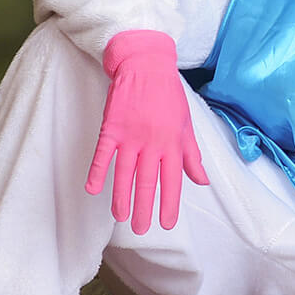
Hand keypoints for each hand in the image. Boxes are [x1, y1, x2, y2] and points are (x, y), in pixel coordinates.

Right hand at [86, 30, 208, 233]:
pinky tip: (92, 189)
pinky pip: (102, 154)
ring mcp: (131, 135)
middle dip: (144, 208)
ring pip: (124, 172)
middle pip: (147, 181)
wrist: (146, 65)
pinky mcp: (111, 127)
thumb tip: (202, 181)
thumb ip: (191, 155)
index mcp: (173, 143)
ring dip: (121, 196)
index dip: (169, 203)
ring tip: (120, 216)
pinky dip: (96, 171)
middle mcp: (153, 142)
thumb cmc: (168, 96)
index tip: (166, 224)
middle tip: (140, 228)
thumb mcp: (186, 125)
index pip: (172, 180)